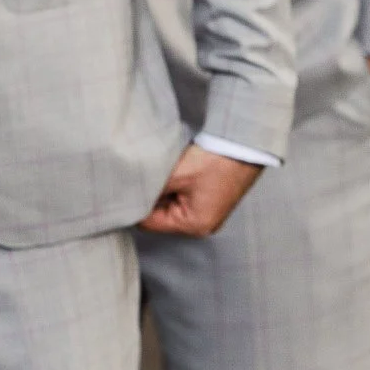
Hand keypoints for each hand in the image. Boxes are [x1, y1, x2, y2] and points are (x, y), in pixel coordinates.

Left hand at [138, 144, 262, 238]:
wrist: (244, 143)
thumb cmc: (213, 160)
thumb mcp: (174, 175)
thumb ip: (149, 190)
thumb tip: (128, 195)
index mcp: (194, 225)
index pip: (150, 223)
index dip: (134, 206)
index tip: (125, 190)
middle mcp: (203, 226)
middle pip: (161, 217)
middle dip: (151, 198)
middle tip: (142, 178)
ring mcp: (208, 214)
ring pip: (171, 207)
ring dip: (164, 192)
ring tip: (162, 174)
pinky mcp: (211, 201)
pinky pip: (183, 199)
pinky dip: (176, 188)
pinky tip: (175, 174)